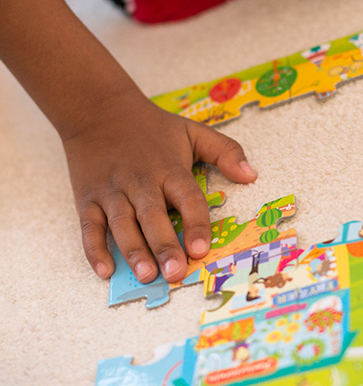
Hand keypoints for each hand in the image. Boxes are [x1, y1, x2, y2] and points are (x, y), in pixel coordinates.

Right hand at [62, 90, 255, 283]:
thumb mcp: (193, 131)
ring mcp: (112, 192)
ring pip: (122, 225)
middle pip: (153, 216)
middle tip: (175, 272)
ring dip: (134, 251)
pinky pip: (89, 227)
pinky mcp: (87, 199)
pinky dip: (95, 250)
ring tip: (147, 276)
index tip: (201, 249)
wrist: (98, 109)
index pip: (187, 198)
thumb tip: (252, 175)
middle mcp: (141, 182)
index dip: (196, 224)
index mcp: (169, 169)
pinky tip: (106, 271)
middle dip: (164, 245)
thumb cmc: (151, 126)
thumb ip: (225, 151)